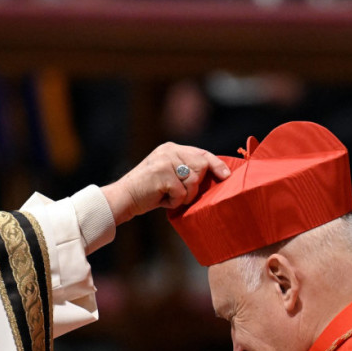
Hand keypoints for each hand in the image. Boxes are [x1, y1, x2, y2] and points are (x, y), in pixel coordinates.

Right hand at [101, 142, 230, 224]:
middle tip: (181, 194)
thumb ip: (186, 170)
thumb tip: (215, 176)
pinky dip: (173, 202)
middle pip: (201, 166)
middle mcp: (169, 150)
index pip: (202, 153)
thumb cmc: (150, 191)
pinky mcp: (162, 174)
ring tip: (168, 196)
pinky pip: (182, 193)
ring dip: (184, 196)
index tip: (226, 175)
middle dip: (196, 186)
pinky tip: (161, 199)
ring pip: (193, 181)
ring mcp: (165, 161)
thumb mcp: (169, 174)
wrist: (124, 198)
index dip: (217, 164)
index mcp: (171, 148)